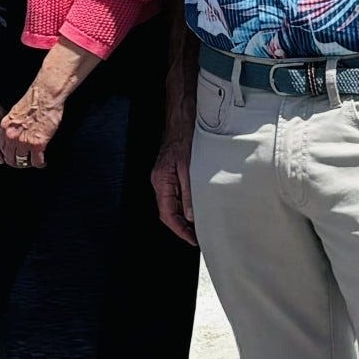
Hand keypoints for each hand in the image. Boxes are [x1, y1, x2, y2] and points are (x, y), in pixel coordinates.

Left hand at [0, 86, 62, 169]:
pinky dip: (40, 163)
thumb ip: (13, 125)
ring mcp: (24, 142)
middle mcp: (11, 136)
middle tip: (24, 162)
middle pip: (10, 158)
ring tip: (34, 162)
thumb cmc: (34, 100)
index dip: (8, 153)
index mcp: (5, 127)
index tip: (13, 155)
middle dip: (17, 162)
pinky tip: (43, 161)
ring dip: (29, 163)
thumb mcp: (15, 112)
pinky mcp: (37, 144)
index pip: (1, 147)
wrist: (45, 96)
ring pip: (22, 162)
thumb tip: (16, 132)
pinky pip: (36, 161)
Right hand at [150, 128, 196, 245]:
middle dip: (181, 226)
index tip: (192, 239)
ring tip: (198, 226)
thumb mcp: (190, 167)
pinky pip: (175, 195)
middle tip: (197, 237)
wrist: (182, 119)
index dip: (179, 229)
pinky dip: (184, 205)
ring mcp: (163, 178)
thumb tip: (190, 215)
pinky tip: (195, 208)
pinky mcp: (170, 173)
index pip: (167, 214)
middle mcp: (159, 181)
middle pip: (167, 212)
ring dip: (183, 216)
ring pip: (171, 204)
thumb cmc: (185, 138)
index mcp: (161, 181)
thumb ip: (189, 192)